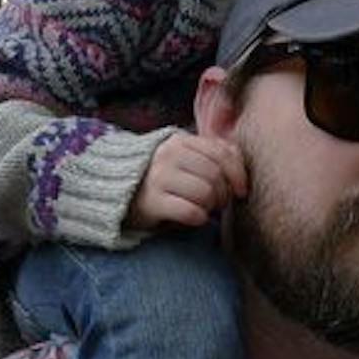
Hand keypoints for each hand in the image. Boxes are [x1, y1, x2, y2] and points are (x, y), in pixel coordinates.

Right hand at [126, 131, 246, 231]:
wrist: (118, 193)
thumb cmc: (161, 177)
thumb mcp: (183, 157)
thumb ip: (211, 153)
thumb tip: (240, 165)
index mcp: (180, 141)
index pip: (222, 152)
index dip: (238, 173)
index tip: (241, 190)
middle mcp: (168, 156)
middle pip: (215, 175)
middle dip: (224, 193)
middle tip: (218, 203)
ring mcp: (158, 178)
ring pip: (206, 192)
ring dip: (212, 206)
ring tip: (205, 209)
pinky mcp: (152, 202)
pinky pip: (191, 211)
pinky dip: (199, 217)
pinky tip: (195, 218)